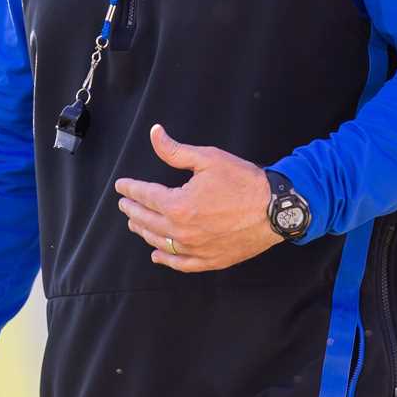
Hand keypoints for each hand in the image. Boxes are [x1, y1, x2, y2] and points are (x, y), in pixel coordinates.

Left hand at [116, 124, 278, 270]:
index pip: (145, 196)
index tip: (121, 186)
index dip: (130, 189)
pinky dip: (165, 258)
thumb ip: (176, 150)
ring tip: (135, 223)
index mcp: (178, 205)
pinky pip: (180, 263)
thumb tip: (154, 134)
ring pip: (159, 242)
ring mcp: (194, 248)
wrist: (275, 208)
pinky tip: (157, 254)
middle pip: (147, 220)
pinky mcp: (209, 259)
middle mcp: (181, 231)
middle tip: (124, 203)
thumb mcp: (208, 158)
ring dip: (144, 231)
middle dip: (132, 209)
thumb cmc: (243, 181)